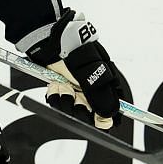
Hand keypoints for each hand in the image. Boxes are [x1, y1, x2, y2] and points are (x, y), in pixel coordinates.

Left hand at [24, 10, 129, 129]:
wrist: (52, 43)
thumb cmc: (76, 53)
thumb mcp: (92, 74)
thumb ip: (101, 97)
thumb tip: (110, 116)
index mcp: (104, 87)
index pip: (109, 112)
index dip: (103, 120)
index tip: (97, 119)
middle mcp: (91, 92)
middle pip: (87, 115)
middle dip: (79, 106)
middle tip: (75, 94)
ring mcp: (75, 92)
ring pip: (70, 109)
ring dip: (65, 99)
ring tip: (64, 85)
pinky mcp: (61, 91)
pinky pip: (57, 103)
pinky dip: (55, 95)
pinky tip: (56, 84)